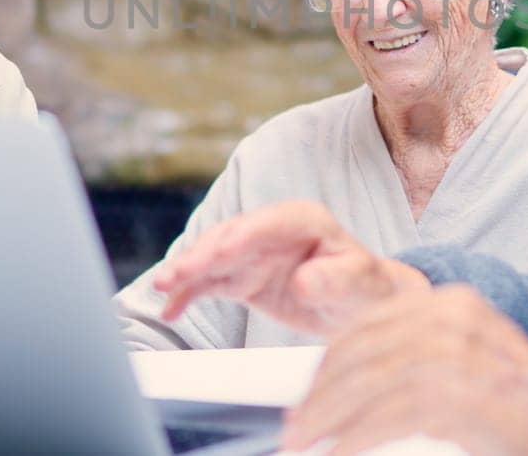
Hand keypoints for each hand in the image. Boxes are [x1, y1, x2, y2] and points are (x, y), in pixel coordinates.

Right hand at [153, 200, 429, 336]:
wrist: (360, 304)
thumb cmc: (366, 287)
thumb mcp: (361, 283)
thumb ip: (336, 279)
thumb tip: (304, 280)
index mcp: (304, 219)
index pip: (266, 224)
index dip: (239, 238)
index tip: (216, 256)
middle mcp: (272, 230)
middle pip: (230, 238)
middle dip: (201, 256)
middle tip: (174, 274)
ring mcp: (253, 252)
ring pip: (213, 258)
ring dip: (186, 272)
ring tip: (161, 288)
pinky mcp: (242, 276)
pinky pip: (210, 282)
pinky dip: (188, 293)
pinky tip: (169, 308)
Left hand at [285, 286, 527, 455]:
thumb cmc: (520, 412)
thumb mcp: (460, 374)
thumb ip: (412, 366)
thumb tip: (344, 390)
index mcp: (451, 305)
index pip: (369, 326)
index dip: (328, 365)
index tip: (306, 399)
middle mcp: (454, 317)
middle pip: (362, 352)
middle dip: (321, 395)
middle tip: (295, 430)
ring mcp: (459, 351)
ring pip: (368, 381)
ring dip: (328, 417)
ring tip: (305, 443)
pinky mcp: (460, 391)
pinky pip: (389, 414)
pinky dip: (354, 438)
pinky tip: (337, 454)